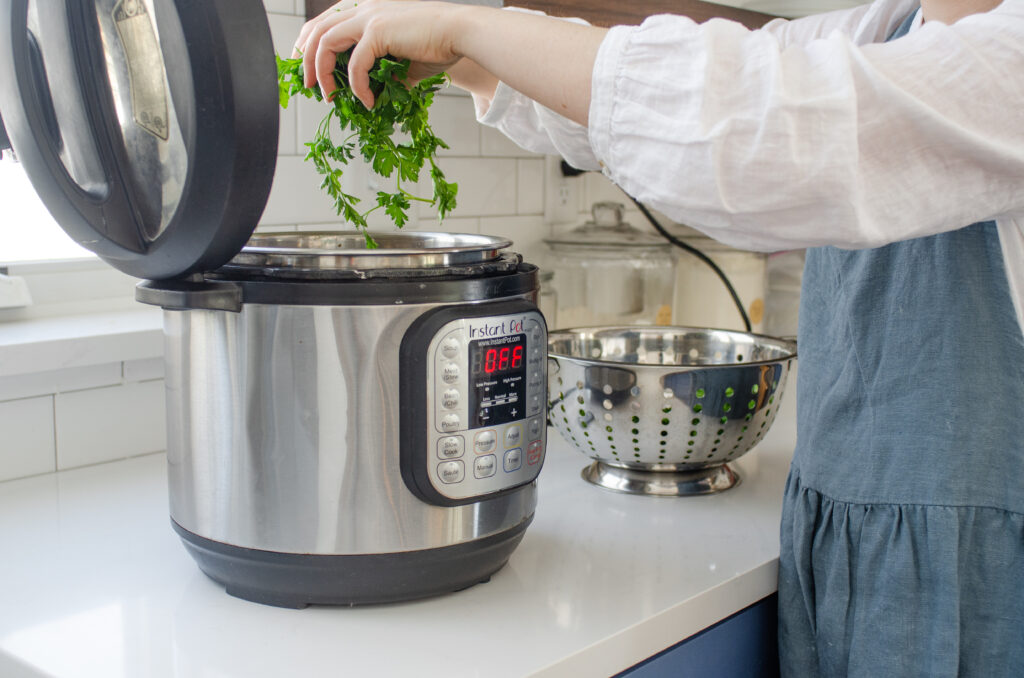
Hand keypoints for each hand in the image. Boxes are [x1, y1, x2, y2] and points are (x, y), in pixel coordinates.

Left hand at [293, 0, 464, 107]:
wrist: (461, 33)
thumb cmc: (439, 44)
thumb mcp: (404, 60)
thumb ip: (386, 72)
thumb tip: (377, 93)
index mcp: (366, 8)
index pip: (324, 21)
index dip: (308, 43)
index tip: (305, 67)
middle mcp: (363, 7)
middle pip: (316, 29)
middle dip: (304, 58)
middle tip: (307, 85)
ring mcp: (368, 15)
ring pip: (325, 42)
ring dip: (321, 72)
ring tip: (328, 96)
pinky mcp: (378, 31)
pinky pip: (355, 64)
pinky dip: (357, 86)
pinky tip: (367, 101)